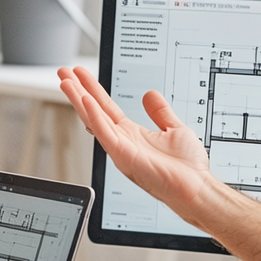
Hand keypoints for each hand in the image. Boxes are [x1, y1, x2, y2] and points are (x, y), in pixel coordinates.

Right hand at [55, 67, 226, 223]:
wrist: (197, 188)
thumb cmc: (188, 168)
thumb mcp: (174, 129)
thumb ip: (160, 112)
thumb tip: (150, 94)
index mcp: (132, 135)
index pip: (106, 107)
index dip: (93, 89)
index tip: (80, 74)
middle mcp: (122, 141)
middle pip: (94, 111)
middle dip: (78, 90)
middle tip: (63, 72)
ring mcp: (121, 149)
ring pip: (94, 120)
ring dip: (79, 99)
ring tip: (66, 81)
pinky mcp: (125, 157)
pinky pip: (105, 134)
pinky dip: (95, 117)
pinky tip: (85, 101)